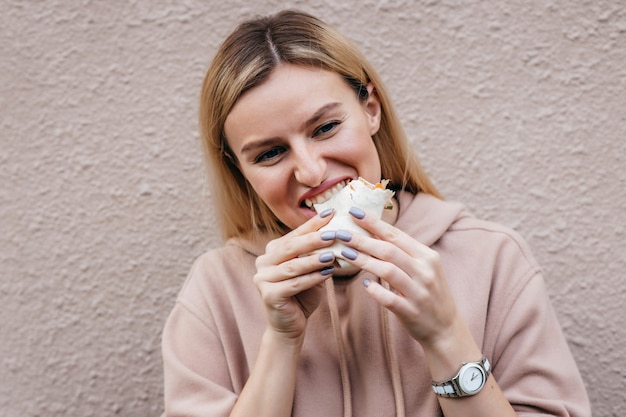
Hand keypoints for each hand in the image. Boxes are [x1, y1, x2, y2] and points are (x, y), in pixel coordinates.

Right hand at [253, 211, 336, 342]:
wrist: (289, 326)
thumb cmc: (302, 295)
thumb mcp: (311, 270)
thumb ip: (317, 253)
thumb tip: (336, 232)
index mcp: (272, 252)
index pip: (295, 234)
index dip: (313, 224)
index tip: (331, 213)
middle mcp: (263, 262)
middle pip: (291, 247)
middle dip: (313, 239)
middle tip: (333, 233)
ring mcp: (262, 278)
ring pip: (293, 266)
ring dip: (314, 260)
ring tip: (332, 255)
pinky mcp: (269, 295)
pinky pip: (294, 284)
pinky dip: (312, 278)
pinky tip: (328, 274)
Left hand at [338, 206, 460, 347]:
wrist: (447, 330)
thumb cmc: (429, 295)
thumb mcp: (424, 269)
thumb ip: (403, 253)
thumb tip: (374, 233)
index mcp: (427, 256)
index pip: (396, 234)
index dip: (373, 222)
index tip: (353, 212)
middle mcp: (425, 271)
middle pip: (389, 250)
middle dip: (362, 239)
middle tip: (341, 232)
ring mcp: (419, 292)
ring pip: (388, 271)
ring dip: (364, 260)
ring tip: (344, 253)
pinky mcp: (411, 312)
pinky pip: (390, 299)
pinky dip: (376, 291)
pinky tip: (364, 285)